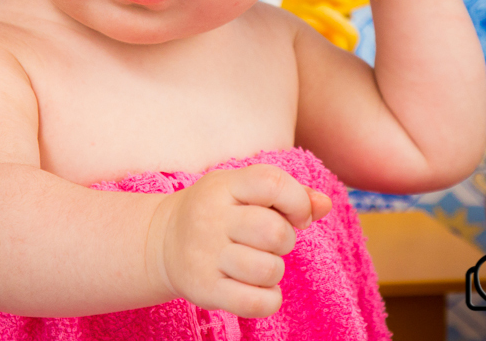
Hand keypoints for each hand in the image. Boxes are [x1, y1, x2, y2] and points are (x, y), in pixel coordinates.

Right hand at [144, 164, 332, 317]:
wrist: (162, 241)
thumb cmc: (219, 212)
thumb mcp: (245, 191)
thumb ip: (289, 194)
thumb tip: (324, 204)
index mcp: (224, 186)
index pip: (272, 183)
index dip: (297, 201)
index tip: (297, 216)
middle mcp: (210, 218)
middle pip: (274, 232)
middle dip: (286, 240)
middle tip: (271, 243)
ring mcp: (204, 255)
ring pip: (268, 270)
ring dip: (275, 270)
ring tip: (258, 263)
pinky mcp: (204, 289)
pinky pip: (256, 302)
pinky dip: (269, 299)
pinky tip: (259, 288)